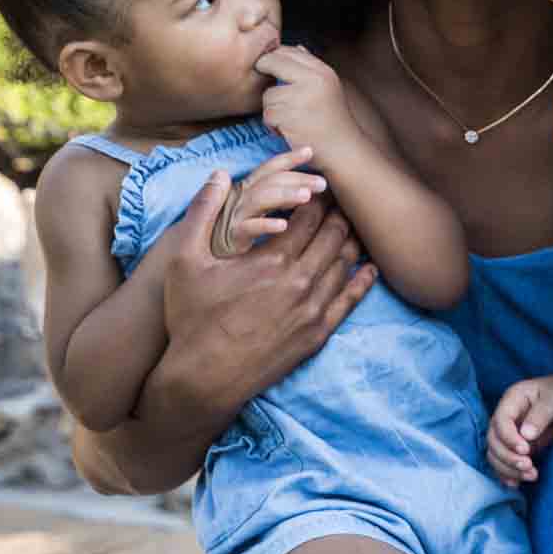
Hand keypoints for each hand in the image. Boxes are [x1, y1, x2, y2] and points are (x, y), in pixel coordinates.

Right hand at [136, 177, 374, 470]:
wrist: (204, 379)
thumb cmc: (191, 318)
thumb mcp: (184, 261)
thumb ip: (202, 213)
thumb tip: (218, 174)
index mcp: (273, 259)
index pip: (310, 214)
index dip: (318, 195)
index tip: (320, 184)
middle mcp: (300, 281)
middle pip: (333, 235)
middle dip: (338, 212)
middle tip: (340, 199)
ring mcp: (313, 310)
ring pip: (344, 264)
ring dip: (350, 240)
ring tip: (353, 225)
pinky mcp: (318, 334)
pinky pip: (350, 300)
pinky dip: (362, 280)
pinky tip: (369, 267)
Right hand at [215, 146, 328, 256]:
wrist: (198, 266)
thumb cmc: (230, 241)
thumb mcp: (253, 217)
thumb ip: (273, 201)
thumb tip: (305, 191)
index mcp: (246, 191)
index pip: (269, 169)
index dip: (288, 158)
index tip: (310, 151)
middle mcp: (239, 199)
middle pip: (270, 181)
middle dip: (297, 178)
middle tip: (323, 183)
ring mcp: (234, 217)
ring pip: (260, 199)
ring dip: (284, 195)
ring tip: (307, 197)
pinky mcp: (229, 239)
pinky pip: (246, 229)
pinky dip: (264, 225)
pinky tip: (283, 225)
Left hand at [257, 45, 361, 157]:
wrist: (342, 151)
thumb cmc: (332, 121)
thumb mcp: (328, 87)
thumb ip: (311, 68)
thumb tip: (296, 47)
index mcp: (323, 71)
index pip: (289, 51)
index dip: (274, 57)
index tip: (269, 67)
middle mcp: (313, 80)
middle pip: (273, 62)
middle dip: (264, 71)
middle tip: (267, 85)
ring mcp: (300, 97)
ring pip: (268, 94)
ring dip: (272, 109)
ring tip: (289, 119)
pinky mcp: (289, 116)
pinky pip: (268, 115)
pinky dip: (273, 126)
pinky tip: (288, 131)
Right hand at [486, 373, 552, 486]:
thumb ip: (540, 415)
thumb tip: (525, 435)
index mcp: (512, 399)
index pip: (500, 421)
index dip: (509, 438)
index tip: (526, 450)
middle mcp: (506, 417)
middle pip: (494, 441)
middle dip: (508, 457)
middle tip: (529, 467)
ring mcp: (510, 433)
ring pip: (496, 454)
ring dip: (508, 469)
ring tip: (531, 476)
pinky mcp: (517, 447)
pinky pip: (504, 463)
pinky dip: (508, 474)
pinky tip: (518, 483)